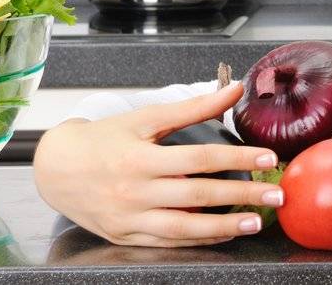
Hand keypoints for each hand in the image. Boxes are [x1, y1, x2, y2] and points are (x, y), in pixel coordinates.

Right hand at [34, 80, 282, 246]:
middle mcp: (134, 192)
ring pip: (184, 228)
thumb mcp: (145, 117)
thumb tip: (234, 88)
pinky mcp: (125, 237)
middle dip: (242, 196)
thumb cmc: (103, 139)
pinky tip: (224, 234)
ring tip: (256, 222)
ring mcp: (129, 219)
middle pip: (198, 196)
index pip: (200, 159)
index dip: (237, 158)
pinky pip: (168, 242)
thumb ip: (193, 107)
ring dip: (224, 227)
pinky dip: (198, 240)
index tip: (268, 159)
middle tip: (276, 195)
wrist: (55, 168)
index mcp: (140, 159)